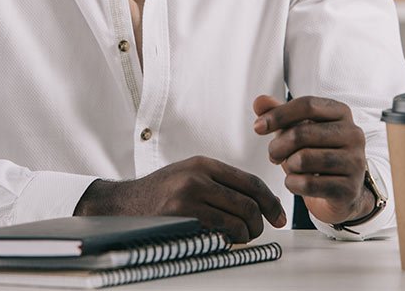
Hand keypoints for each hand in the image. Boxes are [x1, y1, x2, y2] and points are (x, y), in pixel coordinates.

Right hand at [73, 155, 286, 242]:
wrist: (125, 204)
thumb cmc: (160, 193)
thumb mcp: (188, 175)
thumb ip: (218, 181)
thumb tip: (255, 199)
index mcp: (204, 163)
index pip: (249, 180)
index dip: (270, 201)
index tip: (278, 216)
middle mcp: (198, 175)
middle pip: (249, 201)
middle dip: (261, 222)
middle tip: (259, 232)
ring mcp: (190, 194)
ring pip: (239, 217)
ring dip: (247, 234)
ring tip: (241, 238)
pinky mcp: (183, 214)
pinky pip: (222, 230)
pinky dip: (230, 240)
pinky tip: (224, 241)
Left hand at [253, 95, 372, 224]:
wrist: (341, 191)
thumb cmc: (317, 152)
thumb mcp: (298, 128)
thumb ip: (278, 113)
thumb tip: (259, 102)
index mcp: (341, 112)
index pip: (307, 105)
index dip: (278, 115)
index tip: (258, 127)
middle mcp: (353, 134)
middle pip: (301, 133)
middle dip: (277, 145)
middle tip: (272, 154)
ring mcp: (355, 162)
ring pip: (303, 159)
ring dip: (287, 165)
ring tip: (288, 167)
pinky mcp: (349, 189)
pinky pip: (308, 183)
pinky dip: (292, 183)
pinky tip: (294, 182)